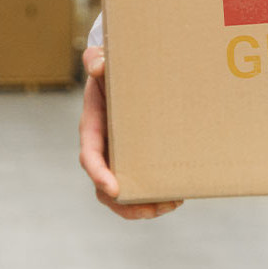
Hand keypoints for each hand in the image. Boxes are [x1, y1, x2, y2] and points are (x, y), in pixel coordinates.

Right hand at [78, 46, 182, 219]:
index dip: (100, 175)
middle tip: (155, 208)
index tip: (114, 188)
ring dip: (143, 205)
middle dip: (126, 203)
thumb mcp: (99, 61)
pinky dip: (153, 192)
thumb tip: (99, 66)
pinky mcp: (133, 155)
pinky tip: (176, 193)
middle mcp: (103, 148)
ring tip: (172, 203)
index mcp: (92, 129)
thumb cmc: (109, 68)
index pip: (90, 158)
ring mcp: (117, 154)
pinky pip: (138, 180)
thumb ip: (95, 60)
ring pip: (122, 192)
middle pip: (105, 187)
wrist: (117, 71)